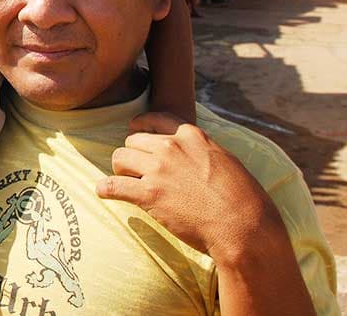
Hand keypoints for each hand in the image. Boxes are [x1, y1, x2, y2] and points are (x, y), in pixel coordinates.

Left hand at [95, 113, 282, 264]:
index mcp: (191, 135)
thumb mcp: (225, 160)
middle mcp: (172, 147)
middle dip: (133, 156)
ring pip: (120, 158)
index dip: (141, 128)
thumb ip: (201, 150)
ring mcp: (158, 169)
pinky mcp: (148, 194)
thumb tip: (191, 152)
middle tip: (136, 171)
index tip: (135, 133)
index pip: (154, 119)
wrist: (243, 227)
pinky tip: (103, 192)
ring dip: (120, 171)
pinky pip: (113, 186)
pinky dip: (105, 189)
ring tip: (126, 183)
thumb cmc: (243, 198)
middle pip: (133, 141)